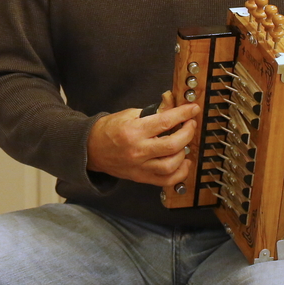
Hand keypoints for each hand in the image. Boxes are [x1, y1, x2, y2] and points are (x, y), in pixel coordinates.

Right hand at [86, 90, 202, 187]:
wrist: (90, 149)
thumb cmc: (108, 130)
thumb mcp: (129, 114)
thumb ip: (152, 111)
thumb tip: (172, 104)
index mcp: (133, 131)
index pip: (165, 122)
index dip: (183, 114)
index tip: (193, 109)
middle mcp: (137, 150)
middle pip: (172, 145)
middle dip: (188, 133)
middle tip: (190, 125)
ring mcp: (139, 166)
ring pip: (171, 165)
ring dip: (184, 153)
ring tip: (184, 144)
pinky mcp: (141, 177)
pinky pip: (166, 180)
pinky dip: (179, 173)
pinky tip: (183, 163)